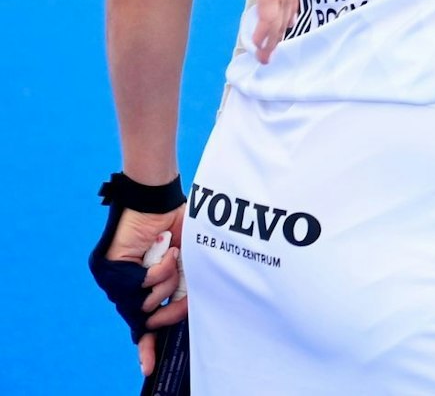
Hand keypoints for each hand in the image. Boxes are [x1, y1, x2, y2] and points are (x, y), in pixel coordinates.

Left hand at [99, 205, 185, 377]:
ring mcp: (121, 280)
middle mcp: (134, 287)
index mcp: (152, 286)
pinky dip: (158, 272)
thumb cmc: (179, 224)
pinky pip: (140, 286)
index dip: (148, 346)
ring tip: (174, 258)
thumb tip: (185, 309)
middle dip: (168, 309)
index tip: (149, 368)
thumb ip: (186, 285)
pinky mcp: (113, 270)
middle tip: (175, 291)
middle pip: (150, 317)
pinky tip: (166, 254)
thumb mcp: (190, 262)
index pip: (147, 323)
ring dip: (167, 283)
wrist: (160, 198)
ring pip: (147, 303)